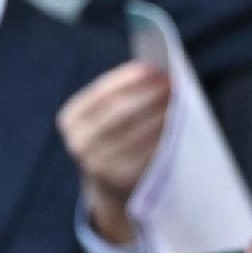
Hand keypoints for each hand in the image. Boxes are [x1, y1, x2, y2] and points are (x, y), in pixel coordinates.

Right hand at [57, 60, 171, 238]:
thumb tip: (156, 73)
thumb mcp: (104, 118)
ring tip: (180, 101)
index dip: (127, 79)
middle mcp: (79, 142)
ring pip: (137, 132)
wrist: (107, 184)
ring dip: (162, 113)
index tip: (152, 68)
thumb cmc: (112, 138)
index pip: (101, 93)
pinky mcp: (120, 179)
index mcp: (71, 119)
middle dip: (149, 94)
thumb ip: (121, 95)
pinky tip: (177, 126)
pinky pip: (147, 153)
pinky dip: (164, 136)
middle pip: (121, 111)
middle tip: (173, 82)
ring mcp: (97, 164)